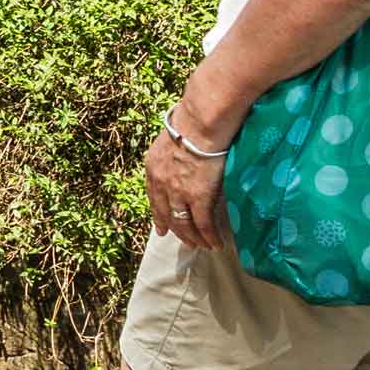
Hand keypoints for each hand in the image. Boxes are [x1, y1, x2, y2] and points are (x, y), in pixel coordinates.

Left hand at [144, 111, 230, 250]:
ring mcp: (178, 193)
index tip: (161, 229)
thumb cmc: (191, 123)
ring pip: (184, 224)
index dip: (159, 215)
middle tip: (185, 242)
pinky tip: (216, 244)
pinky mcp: (198, 198)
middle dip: (176, 231)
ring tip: (202, 246)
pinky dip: (209, 237)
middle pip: (167, 214)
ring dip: (193, 238)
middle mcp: (161, 183)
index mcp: (153, 167)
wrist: (199, 124)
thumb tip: (182, 157)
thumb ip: (172, 154)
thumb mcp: (170, 139)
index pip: (154, 198)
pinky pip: (203, 224)